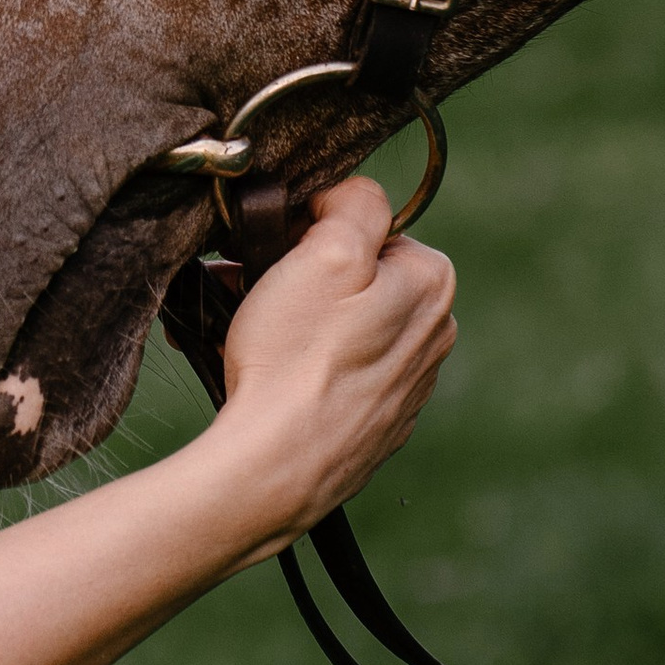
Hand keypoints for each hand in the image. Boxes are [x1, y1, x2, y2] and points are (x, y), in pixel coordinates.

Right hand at [209, 177, 455, 550]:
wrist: (276, 467)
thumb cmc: (296, 358)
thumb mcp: (326, 252)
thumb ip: (355, 203)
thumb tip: (353, 196)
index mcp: (430, 284)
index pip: (368, 227)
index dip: (312, 232)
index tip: (272, 253)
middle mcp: (431, 335)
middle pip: (352, 278)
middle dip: (293, 276)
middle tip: (239, 286)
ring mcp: (404, 387)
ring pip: (336, 326)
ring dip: (286, 319)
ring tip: (233, 330)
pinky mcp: (373, 425)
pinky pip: (329, 375)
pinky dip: (295, 366)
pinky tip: (259, 375)